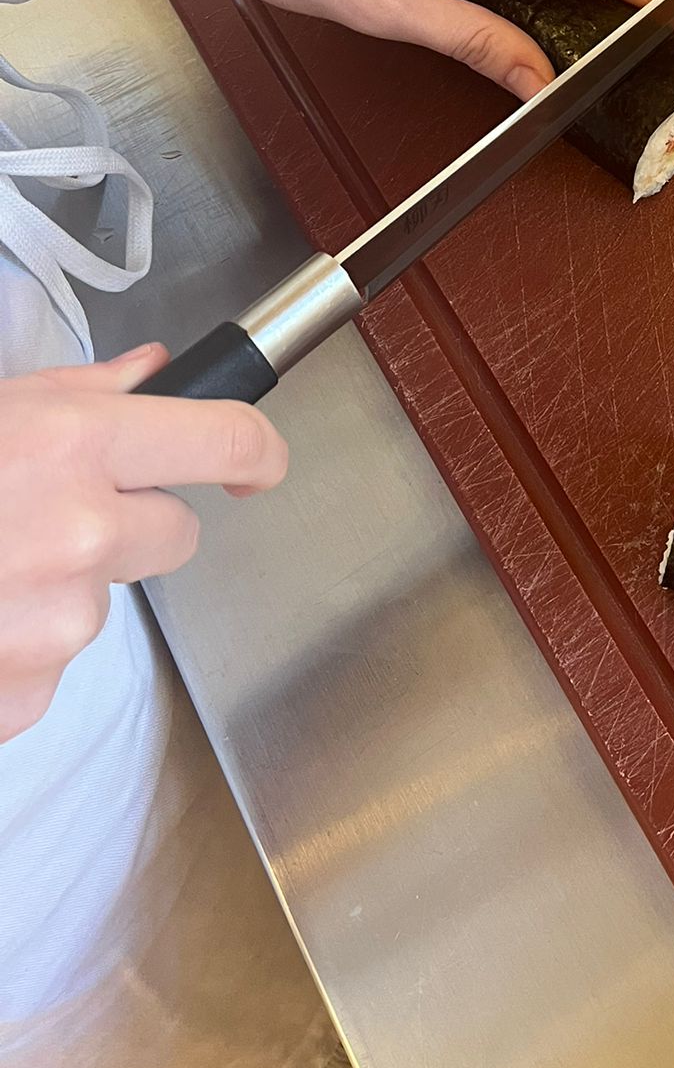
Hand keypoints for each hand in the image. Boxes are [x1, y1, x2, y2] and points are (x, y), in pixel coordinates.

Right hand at [0, 344, 287, 743]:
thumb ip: (78, 394)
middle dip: (130, 526)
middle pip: (176, 535)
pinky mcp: (24, 695)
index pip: (225, 441)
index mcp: (77, 446)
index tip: (256, 466)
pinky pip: (48, 667)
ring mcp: (56, 623)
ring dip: (56, 590)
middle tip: (40, 516)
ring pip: (102, 604)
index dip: (255, 452)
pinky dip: (13, 651)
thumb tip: (152, 372)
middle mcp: (83, 534)